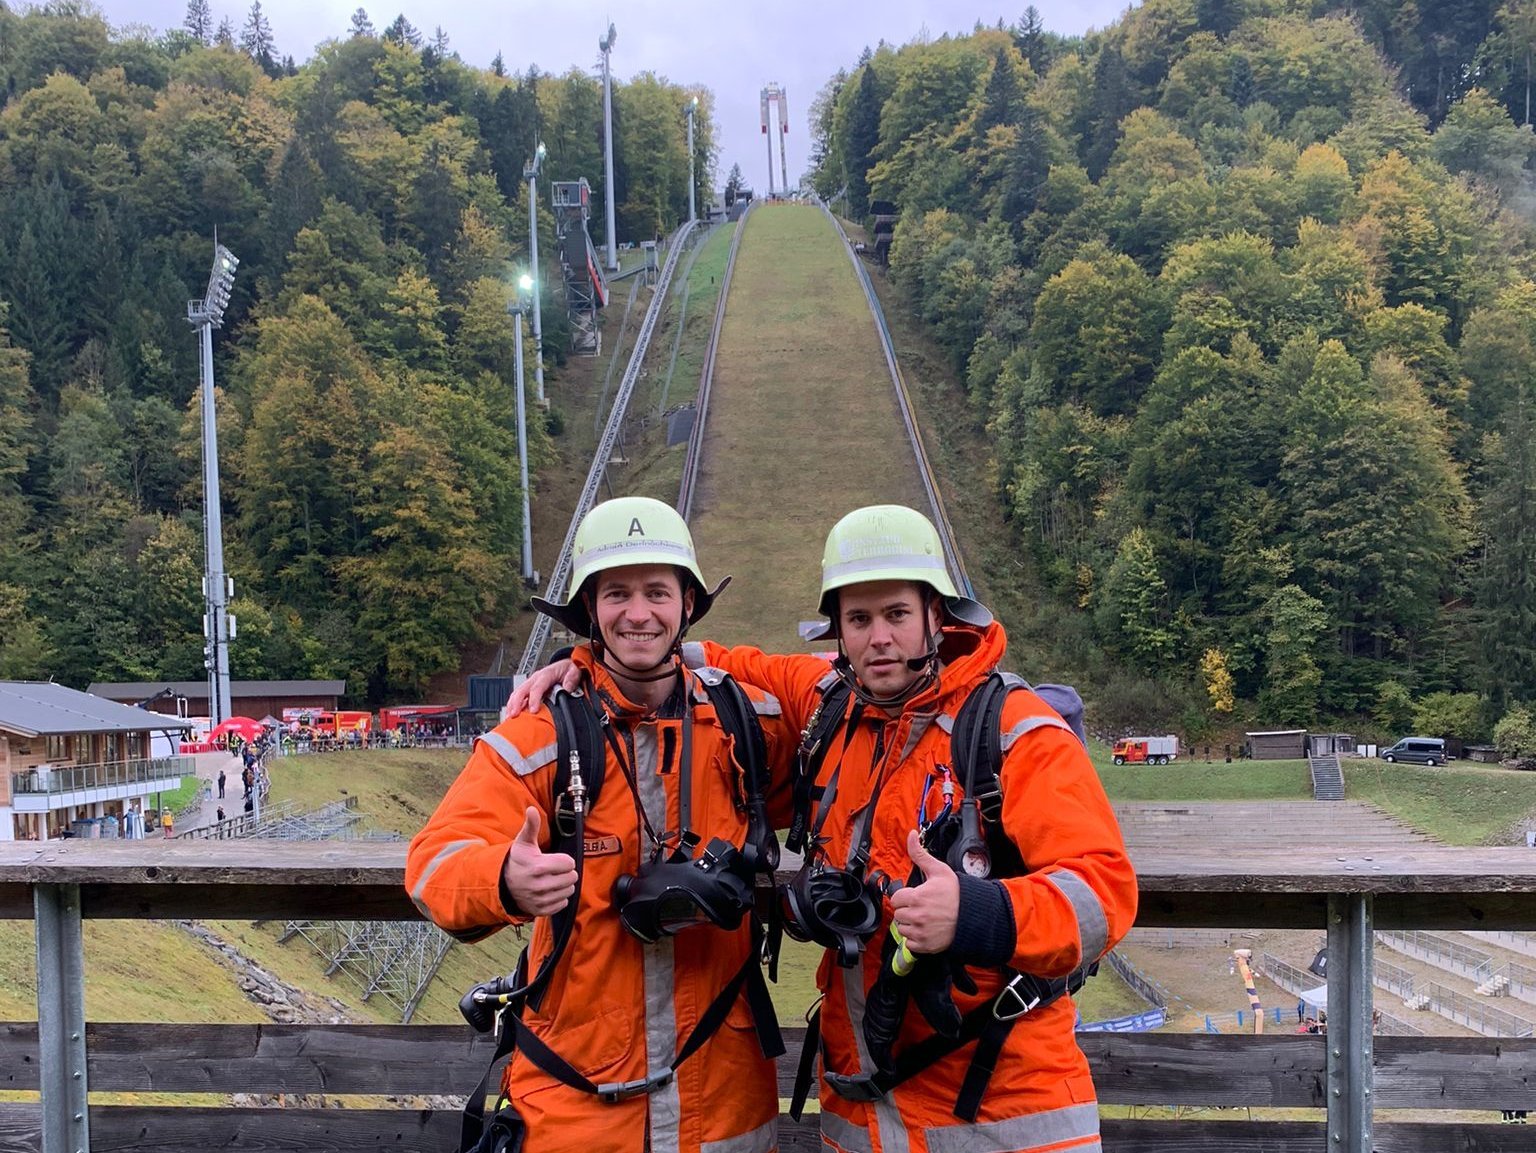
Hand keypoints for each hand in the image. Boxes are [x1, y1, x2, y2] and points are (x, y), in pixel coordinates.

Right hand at [502, 806, 577, 915]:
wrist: (502, 884)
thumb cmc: (518, 861)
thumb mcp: (523, 842)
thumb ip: (531, 826)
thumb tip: (532, 809)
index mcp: (538, 867)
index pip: (569, 863)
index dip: (564, 860)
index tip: (555, 859)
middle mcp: (540, 885)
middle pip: (572, 877)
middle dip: (566, 872)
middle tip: (554, 870)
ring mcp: (540, 900)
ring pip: (569, 890)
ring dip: (564, 885)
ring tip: (552, 879)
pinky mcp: (541, 911)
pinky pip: (563, 903)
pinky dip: (559, 897)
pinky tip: (549, 891)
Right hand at [503, 660, 580, 718]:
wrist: (566, 666)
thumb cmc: (568, 670)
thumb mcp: (574, 671)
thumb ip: (571, 680)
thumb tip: (567, 689)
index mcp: (546, 674)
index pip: (537, 687)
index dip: (533, 699)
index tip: (533, 710)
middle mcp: (536, 678)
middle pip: (522, 690)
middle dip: (516, 703)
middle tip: (514, 715)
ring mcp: (531, 683)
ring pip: (517, 693)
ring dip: (512, 705)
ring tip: (510, 717)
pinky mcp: (530, 688)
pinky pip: (518, 696)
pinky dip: (513, 705)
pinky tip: (512, 713)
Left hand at [887, 829, 958, 953]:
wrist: (975, 915)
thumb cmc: (957, 893)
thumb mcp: (939, 870)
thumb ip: (920, 853)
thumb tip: (911, 835)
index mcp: (918, 897)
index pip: (896, 899)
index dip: (905, 896)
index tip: (914, 896)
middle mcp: (917, 916)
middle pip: (898, 914)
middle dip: (907, 910)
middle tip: (921, 907)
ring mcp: (921, 932)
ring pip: (902, 929)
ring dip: (910, 924)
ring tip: (924, 918)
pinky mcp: (926, 945)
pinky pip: (910, 943)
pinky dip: (915, 938)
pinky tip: (926, 929)